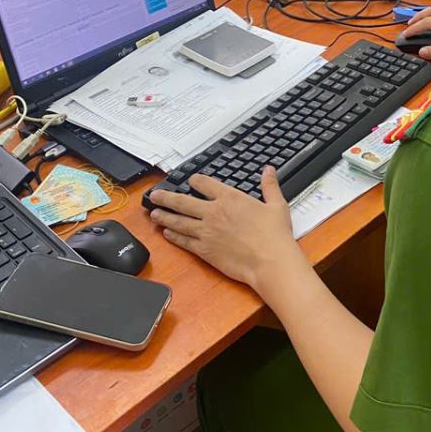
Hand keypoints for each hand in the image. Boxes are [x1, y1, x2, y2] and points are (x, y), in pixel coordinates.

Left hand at [149, 167, 298, 291]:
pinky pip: (184, 241)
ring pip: (178, 221)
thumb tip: (269, 170)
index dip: (194, 180)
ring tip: (154, 213)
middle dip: (166, 197)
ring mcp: (206, 232)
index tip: (190, 180)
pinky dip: (173, 237)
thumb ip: (269, 185)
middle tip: (155, 195)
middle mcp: (214, 212)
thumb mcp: (276, 204)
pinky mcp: (204, 250)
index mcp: (230, 198)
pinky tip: (166, 234)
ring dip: (164, 216)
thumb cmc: (274, 235)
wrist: (269, 260)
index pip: (205, 183)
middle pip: (183, 201)